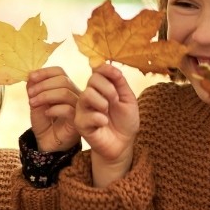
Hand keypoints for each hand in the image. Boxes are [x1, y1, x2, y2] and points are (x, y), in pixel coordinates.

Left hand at [26, 66, 79, 151]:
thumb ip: (33, 89)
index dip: (45, 72)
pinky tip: (46, 113)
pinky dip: (54, 109)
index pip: (59, 72)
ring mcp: (78, 108)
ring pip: (65, 93)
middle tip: (30, 94)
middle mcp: (75, 95)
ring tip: (33, 103)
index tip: (30, 77)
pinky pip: (68, 109)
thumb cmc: (44, 122)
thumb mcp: (35, 103)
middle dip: (43, 85)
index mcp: (65, 87)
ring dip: (45, 95)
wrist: (47, 143)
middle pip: (63, 80)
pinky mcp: (78, 121)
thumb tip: (30, 75)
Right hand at [74, 64, 137, 186]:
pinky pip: (86, 115)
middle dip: (108, 88)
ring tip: (108, 111)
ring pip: (86, 95)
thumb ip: (120, 83)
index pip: (97, 71)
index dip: (107, 70)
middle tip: (115, 100)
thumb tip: (112, 66)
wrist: (123, 143)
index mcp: (100, 88)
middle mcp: (89, 96)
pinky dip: (99, 118)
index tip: (118, 76)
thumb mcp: (128, 99)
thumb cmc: (125, 121)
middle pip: (92, 80)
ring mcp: (83, 109)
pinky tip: (104, 123)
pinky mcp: (80, 124)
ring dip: (102, 102)